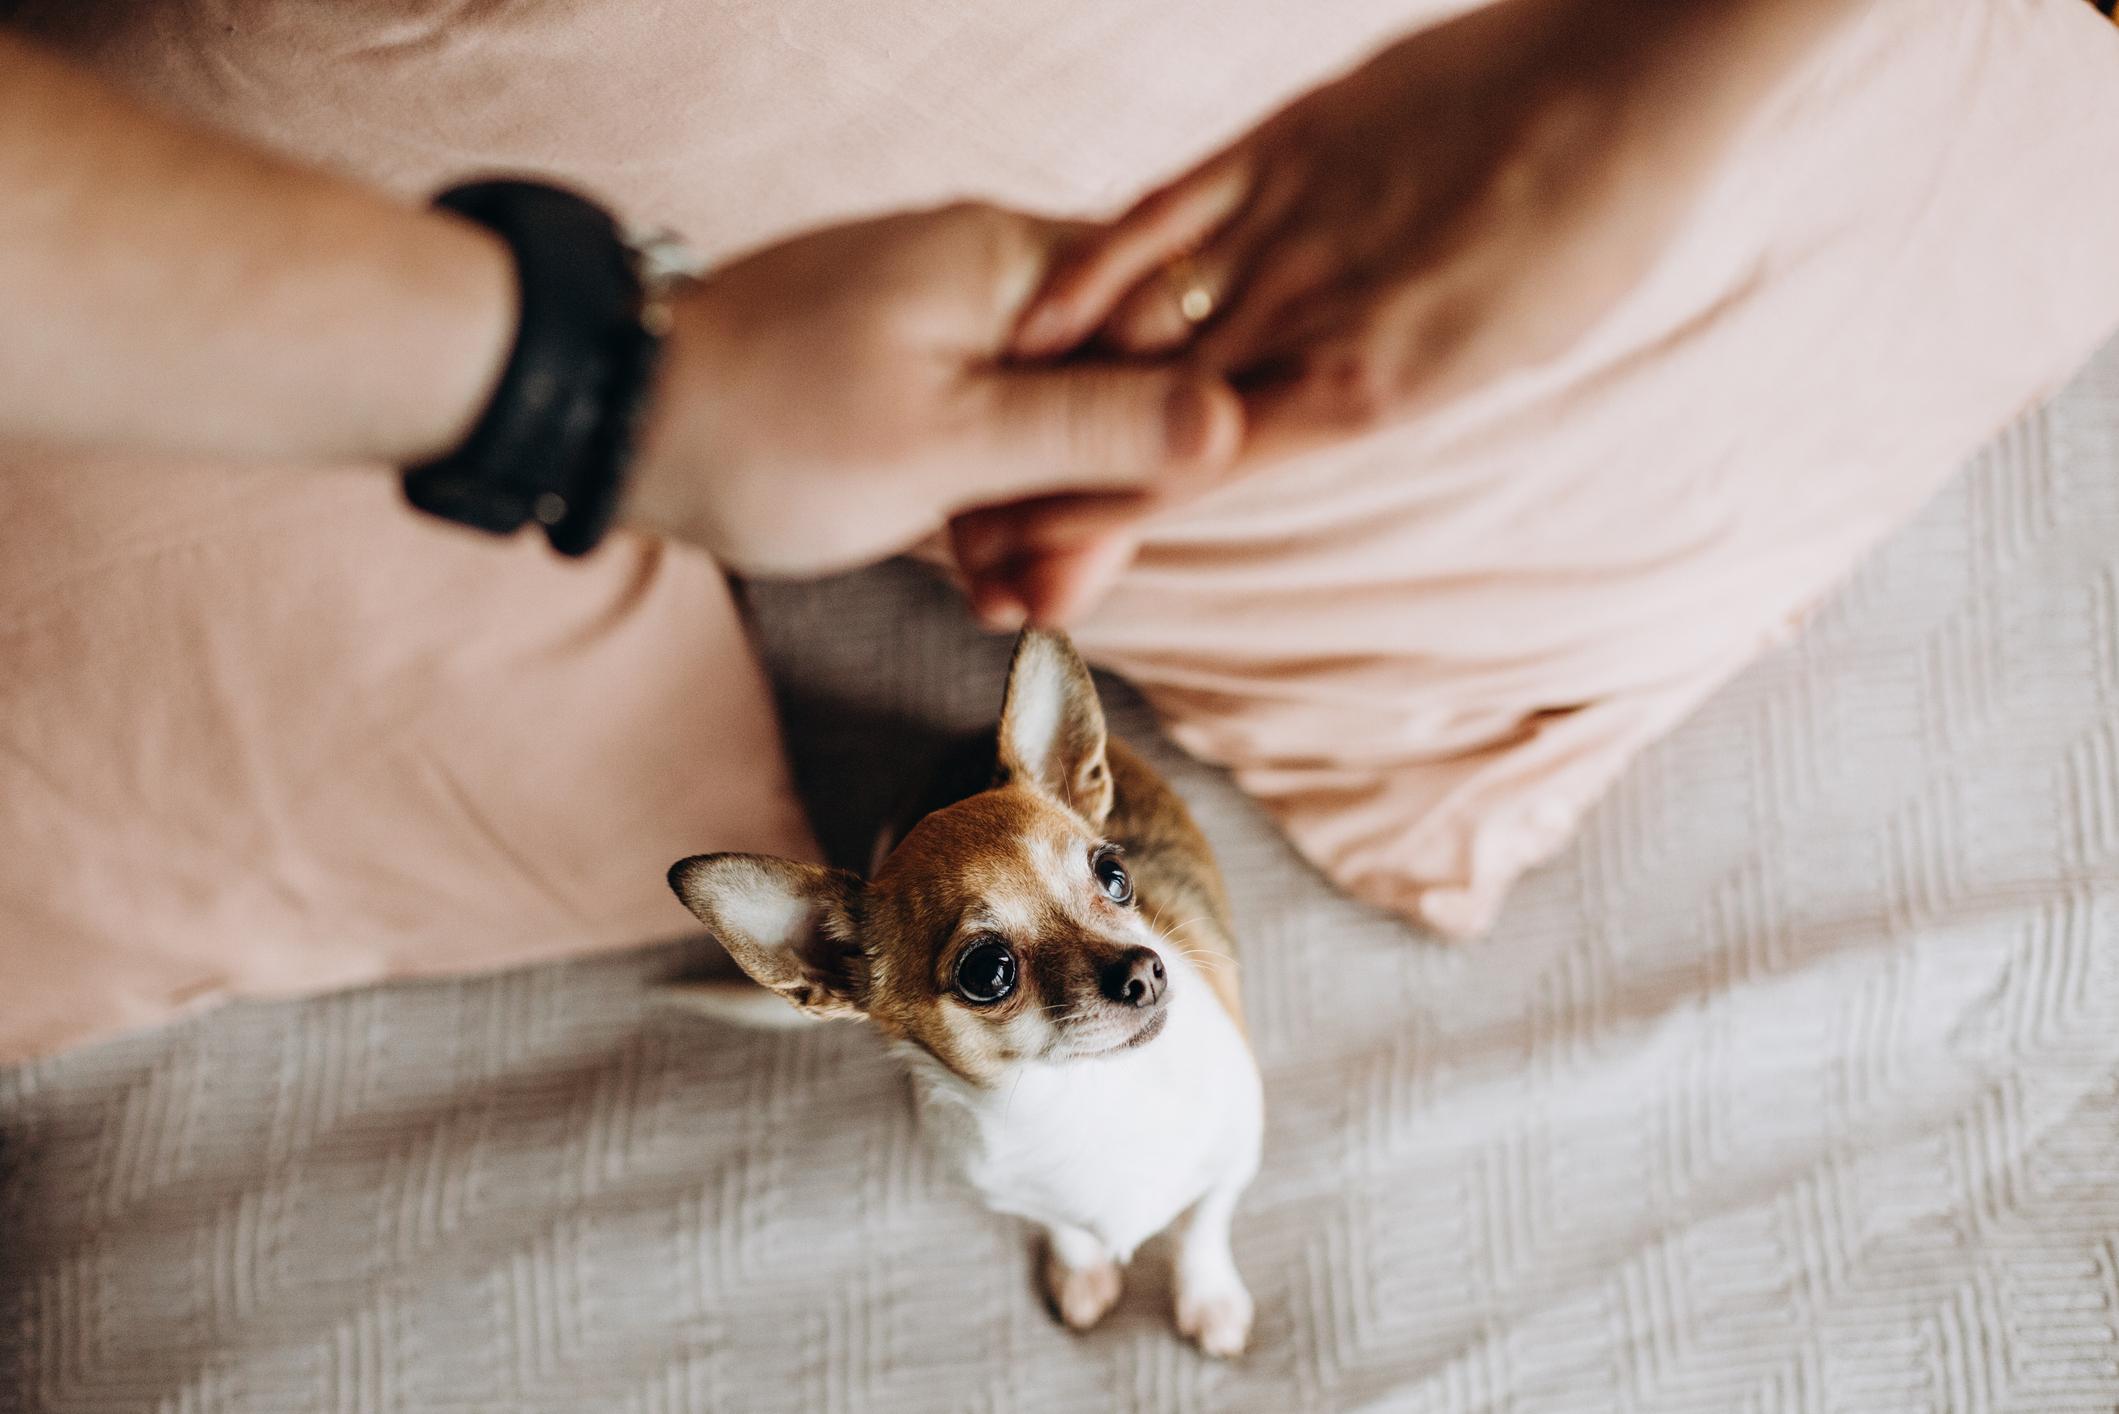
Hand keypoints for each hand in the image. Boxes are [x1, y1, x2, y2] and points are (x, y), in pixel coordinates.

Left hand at [618, 202, 1242, 577]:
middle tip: (1056, 595)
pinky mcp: (915, 381)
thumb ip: (1090, 430)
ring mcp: (952, 331)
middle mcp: (996, 282)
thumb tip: (1228, 422)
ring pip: (1054, 434)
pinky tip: (977, 585)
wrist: (617, 424)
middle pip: (1115, 394)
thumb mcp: (945, 443)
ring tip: (1004, 604)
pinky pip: (993, 447)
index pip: (1165, 336)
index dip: (1164, 440)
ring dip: (1042, 528)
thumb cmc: (769, 426)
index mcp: (1015, 265)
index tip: (1122, 525)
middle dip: (1092, 506)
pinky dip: (991, 515)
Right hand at [972, 0, 1819, 623]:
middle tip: (980, 533)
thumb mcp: (1504, 349)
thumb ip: (1385, 382)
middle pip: (1148, 422)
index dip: (1105, 523)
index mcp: (1377, 387)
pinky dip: (1090, 268)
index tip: (1037, 567)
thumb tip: (1311, 413)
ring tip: (975, 446)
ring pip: (1137, 329)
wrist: (1633, 74)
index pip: (1202, 474)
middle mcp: (1315, 319)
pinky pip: (1162, 215)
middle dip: (1054, 484)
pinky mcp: (1279, 144)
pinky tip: (1027, 313)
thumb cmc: (1592, 227)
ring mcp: (1289, 227)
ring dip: (1051, 393)